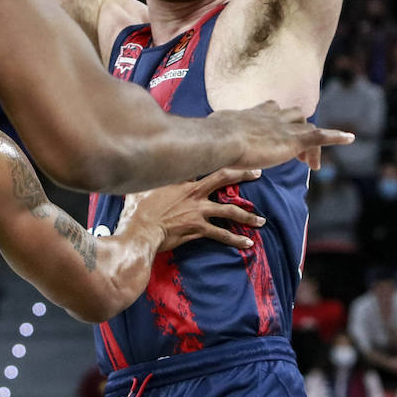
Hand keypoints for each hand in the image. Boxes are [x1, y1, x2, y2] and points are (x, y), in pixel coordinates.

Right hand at [122, 168, 264, 252]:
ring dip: (248, 216)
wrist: (139, 230)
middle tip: (258, 172)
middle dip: (242, 174)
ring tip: (261, 220)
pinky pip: (222, 234)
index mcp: (179, 179)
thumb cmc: (135, 210)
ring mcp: (198, 211)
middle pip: (223, 177)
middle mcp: (193, 192)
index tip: (222, 154)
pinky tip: (247, 243)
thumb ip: (146, 180)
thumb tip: (136, 173)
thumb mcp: (138, 187)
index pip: (199, 165)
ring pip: (230, 210)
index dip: (210, 158)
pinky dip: (236, 240)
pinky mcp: (199, 228)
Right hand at [214, 101, 352, 170]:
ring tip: (310, 162)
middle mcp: (269, 115)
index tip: (274, 132)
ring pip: (305, 125)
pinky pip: (320, 136)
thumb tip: (194, 137)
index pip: (269, 109)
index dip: (275, 119)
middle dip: (296, 127)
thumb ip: (210, 134)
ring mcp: (282, 127)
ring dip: (311, 139)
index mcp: (250, 114)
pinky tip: (350, 138)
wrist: (220, 140)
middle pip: (291, 114)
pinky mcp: (293, 140)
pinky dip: (336, 136)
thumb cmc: (211, 139)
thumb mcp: (210, 132)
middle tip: (293, 150)